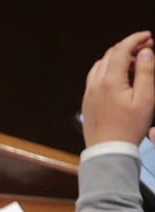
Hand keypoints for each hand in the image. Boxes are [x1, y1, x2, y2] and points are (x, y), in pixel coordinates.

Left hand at [82, 30, 154, 146]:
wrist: (108, 150)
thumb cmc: (129, 128)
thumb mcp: (146, 99)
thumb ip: (146, 72)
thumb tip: (145, 52)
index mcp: (110, 81)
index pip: (121, 50)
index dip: (135, 39)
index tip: (148, 36)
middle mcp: (95, 84)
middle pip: (110, 54)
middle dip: (128, 47)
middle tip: (146, 47)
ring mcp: (89, 92)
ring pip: (101, 64)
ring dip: (118, 57)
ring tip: (136, 62)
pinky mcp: (87, 100)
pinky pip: (95, 77)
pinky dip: (108, 69)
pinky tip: (120, 75)